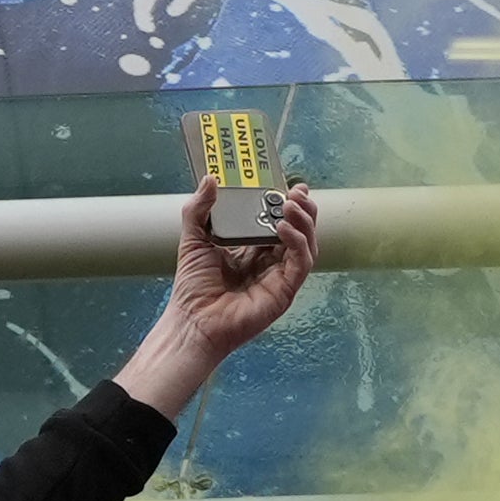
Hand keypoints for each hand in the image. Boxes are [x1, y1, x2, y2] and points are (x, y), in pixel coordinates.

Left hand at [114, 180, 319, 417]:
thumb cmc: (193, 287)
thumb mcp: (193, 239)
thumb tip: (210, 179)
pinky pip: (301, 263)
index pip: (279, 221)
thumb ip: (199, 209)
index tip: (289, 185)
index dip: (288, 203)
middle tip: (296, 192)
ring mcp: (280, 277)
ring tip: (290, 204)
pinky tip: (283, 228)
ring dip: (304, 222)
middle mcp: (270, 262)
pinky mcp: (284, 291)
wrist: (193, 321)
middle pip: (300, 231)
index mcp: (253, 249)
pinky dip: (298, 243)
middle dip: (303, 209)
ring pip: (306, 245)